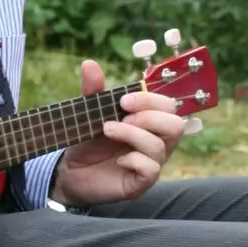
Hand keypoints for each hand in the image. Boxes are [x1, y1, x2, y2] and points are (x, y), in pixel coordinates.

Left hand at [50, 59, 185, 207]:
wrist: (71, 171)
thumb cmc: (88, 141)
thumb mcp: (90, 113)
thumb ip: (93, 90)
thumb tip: (89, 63)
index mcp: (150, 123)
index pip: (168, 106)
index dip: (150, 100)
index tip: (123, 100)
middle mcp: (156, 142)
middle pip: (176, 125)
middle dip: (149, 117)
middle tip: (123, 117)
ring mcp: (151, 164)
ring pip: (160, 146)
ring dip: (132, 135)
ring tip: (108, 130)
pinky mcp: (141, 183)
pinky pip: (151, 170)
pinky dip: (134, 160)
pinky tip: (118, 159)